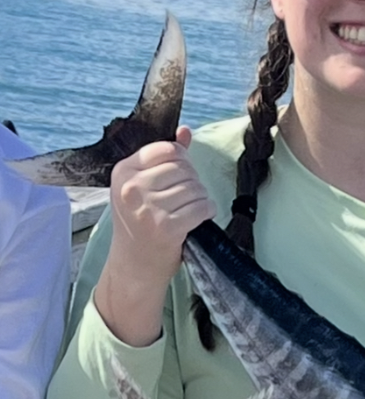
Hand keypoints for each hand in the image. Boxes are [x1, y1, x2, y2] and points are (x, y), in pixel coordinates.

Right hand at [106, 126, 214, 289]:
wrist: (133, 267)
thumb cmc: (140, 224)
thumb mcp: (141, 188)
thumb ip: (163, 158)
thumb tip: (185, 131)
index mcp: (123, 172)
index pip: (166, 149)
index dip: (181, 160)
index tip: (179, 176)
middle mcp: (132, 188)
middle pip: (183, 168)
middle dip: (192, 181)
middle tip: (186, 198)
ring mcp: (148, 208)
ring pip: (195, 187)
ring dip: (200, 198)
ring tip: (190, 209)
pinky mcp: (166, 227)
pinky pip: (201, 207)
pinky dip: (207, 211)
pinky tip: (199, 217)